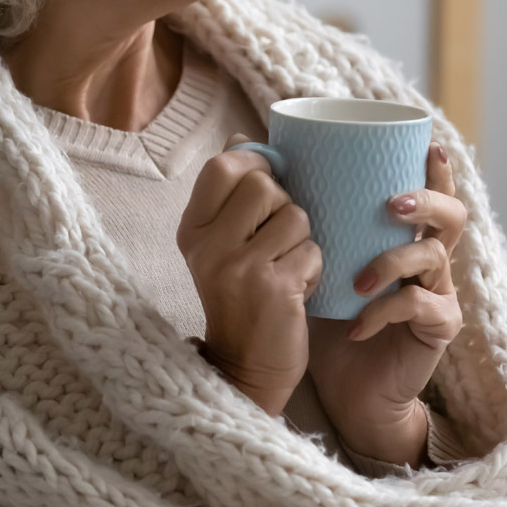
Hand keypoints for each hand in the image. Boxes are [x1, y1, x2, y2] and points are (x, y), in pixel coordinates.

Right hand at [176, 133, 322, 415]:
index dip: (253, 162)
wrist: (245, 368)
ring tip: (285, 266)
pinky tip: (296, 290)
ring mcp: (240, 268)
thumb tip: (240, 137)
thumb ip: (229, 195)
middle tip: (275, 239)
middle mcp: (209, 246)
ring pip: (296, 215)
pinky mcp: (274, 289)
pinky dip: (313, 269)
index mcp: (193, 229)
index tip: (267, 180)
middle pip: (266, 185)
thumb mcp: (219, 245)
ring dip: (302, 240)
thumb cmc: (240, 298)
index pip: (222, 166)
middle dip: (283, 205)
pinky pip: (312, 250)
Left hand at [306, 141, 466, 465]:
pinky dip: (383, 311)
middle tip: (392, 203)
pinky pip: (418, 306)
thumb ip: (297, 217)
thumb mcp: (313, 264)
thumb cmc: (330, 320)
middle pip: (453, 214)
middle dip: (427, 199)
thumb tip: (250, 148)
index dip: (436, 168)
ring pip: (435, 255)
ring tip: (358, 281)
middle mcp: (430, 258)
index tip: (428, 144)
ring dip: (393, 261)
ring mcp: (439, 292)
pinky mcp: (439, 327)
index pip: (430, 192)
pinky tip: (355, 326)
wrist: (348, 391)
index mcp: (404, 236)